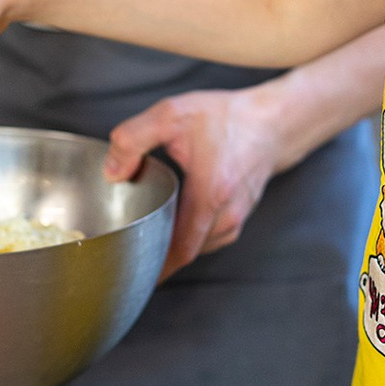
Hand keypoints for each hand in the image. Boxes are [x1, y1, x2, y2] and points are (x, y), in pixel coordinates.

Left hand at [106, 87, 287, 276]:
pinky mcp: (239, 218)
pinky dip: (189, 240)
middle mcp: (227, 213)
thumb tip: (112, 173)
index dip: (154, 266)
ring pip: (198, 249)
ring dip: (174, 249)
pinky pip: (209, 240)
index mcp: (210, 193)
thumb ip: (133, 139)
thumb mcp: (172, 115)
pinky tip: (173, 228)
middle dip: (157, 258)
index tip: (128, 271)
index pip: (180, 249)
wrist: (272, 123)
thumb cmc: (227, 118)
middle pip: (186, 253)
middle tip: (125, 257)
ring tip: (144, 242)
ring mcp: (236, 218)